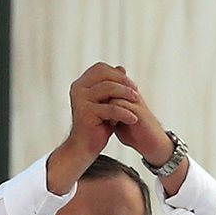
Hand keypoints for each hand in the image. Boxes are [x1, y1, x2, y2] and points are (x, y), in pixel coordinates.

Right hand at [47, 63, 141, 193]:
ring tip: (138, 101)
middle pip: (104, 75)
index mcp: (81, 84)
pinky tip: (133, 118)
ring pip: (108, 88)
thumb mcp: (107, 102)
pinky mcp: (86, 112)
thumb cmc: (98, 125)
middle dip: (123, 82)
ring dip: (126, 94)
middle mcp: (78, 89)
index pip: (100, 68)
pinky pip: (110, 108)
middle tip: (136, 91)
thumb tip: (122, 67)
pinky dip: (124, 113)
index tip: (131, 84)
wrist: (86, 146)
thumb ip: (113, 86)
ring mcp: (80, 99)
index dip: (117, 74)